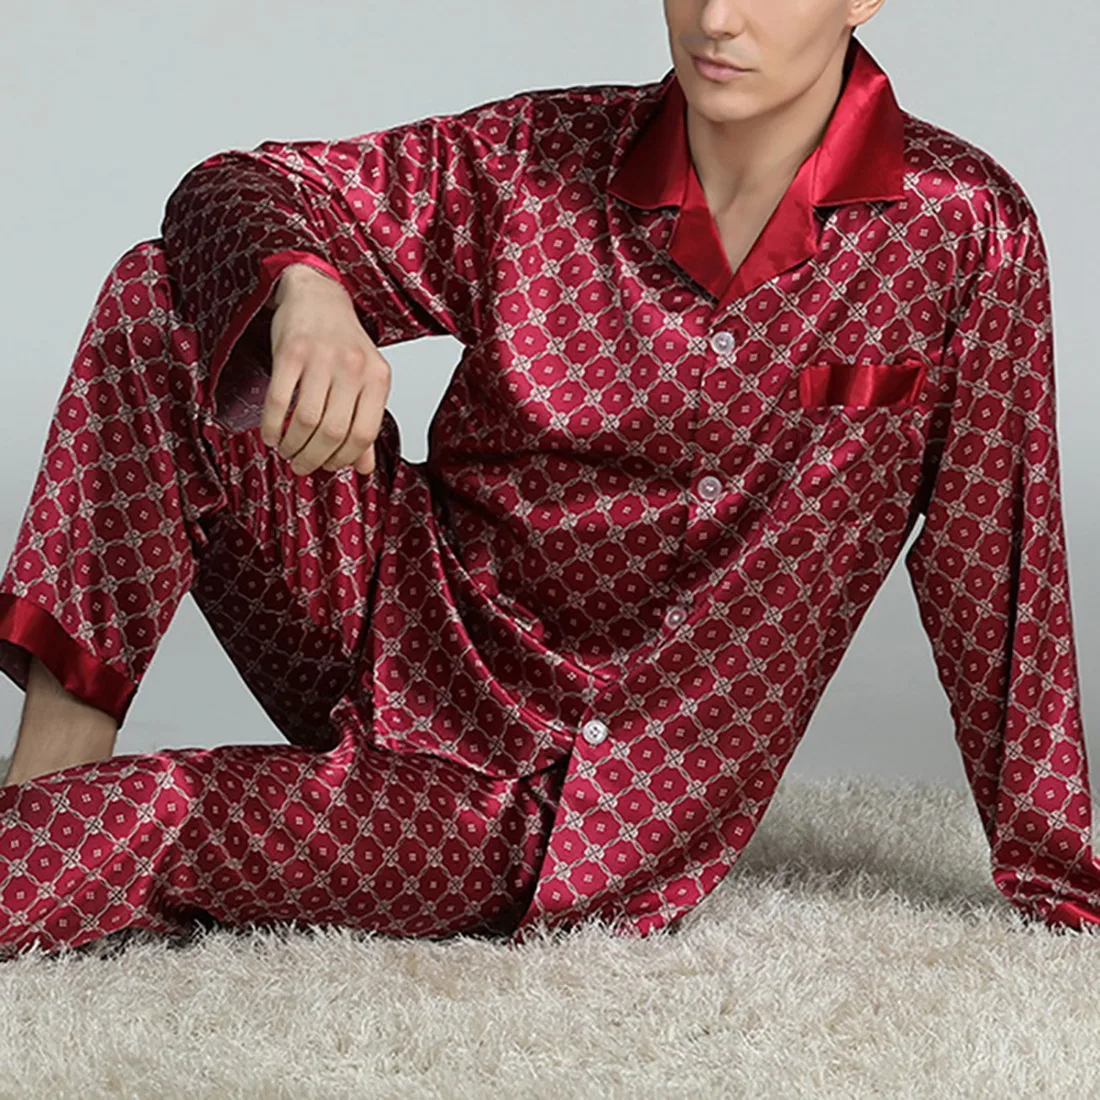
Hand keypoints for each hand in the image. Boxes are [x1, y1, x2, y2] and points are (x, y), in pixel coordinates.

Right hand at [260, 264, 391, 475]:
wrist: (318, 296)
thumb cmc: (343, 343)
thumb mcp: (364, 380)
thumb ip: (365, 423)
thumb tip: (363, 468)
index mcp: (378, 378)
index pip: (365, 434)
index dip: (344, 459)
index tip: (329, 467)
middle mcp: (353, 368)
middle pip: (333, 433)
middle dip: (314, 459)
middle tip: (301, 465)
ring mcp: (322, 358)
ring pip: (306, 421)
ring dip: (292, 445)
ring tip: (286, 450)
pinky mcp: (291, 351)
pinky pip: (278, 400)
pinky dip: (271, 425)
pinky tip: (270, 435)